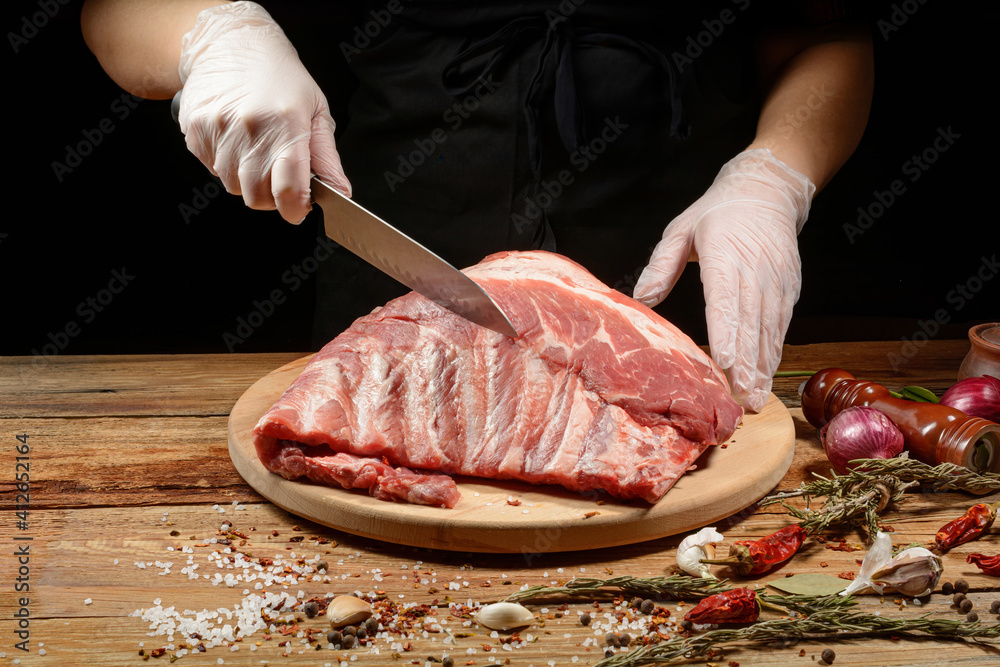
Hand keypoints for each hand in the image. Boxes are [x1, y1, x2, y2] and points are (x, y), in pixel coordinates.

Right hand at [177, 1, 350, 222]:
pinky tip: (235, 140)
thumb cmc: (280, 77)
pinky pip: (212, 169)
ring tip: (255, 149)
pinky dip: (225, 164)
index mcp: (286, 124)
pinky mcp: (195, 130)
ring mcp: (218, 129)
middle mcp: (250, 128)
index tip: (299, 208)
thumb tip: (340, 192)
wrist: (232, 43)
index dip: (295, 209)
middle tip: (278, 174)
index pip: (288, 190)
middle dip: (271, 196)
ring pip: (233, 186)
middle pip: (257, 196)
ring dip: (246, 179)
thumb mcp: (316, 111)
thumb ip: (326, 158)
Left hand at [633, 148, 814, 411]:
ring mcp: (775, 282)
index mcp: (725, 255)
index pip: (725, 298)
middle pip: (750, 322)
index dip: (726, 330)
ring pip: (769, 329)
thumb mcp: (681, 229)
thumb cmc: (717, 212)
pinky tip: (766, 376)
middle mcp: (754, 271)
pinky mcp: (788, 289)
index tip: (722, 359)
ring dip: (762, 366)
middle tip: (740, 397)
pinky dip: (774, 353)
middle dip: (745, 362)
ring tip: (755, 398)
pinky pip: (781, 325)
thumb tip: (641, 296)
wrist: (767, 191)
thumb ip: (662, 264)